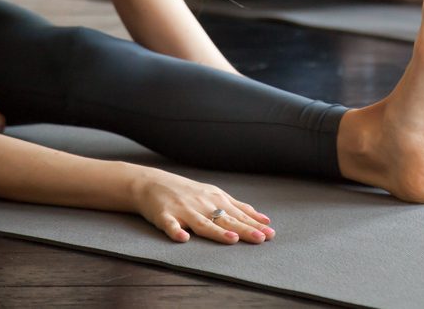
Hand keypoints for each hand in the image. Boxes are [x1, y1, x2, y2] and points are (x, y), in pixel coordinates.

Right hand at [131, 168, 274, 244]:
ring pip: (203, 223)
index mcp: (216, 200)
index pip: (239, 214)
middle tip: (261, 238)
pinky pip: (170, 225)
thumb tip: (264, 219)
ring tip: (232, 239)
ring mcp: (184, 210)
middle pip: (226, 219)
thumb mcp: (215, 196)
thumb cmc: (189, 192)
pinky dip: (176, 231)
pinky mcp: (164, 216)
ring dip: (217, 232)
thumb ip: (238, 208)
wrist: (153, 183)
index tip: (271, 233)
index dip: (255, 224)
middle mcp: (203, 205)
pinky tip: (183, 239)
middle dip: (244, 229)